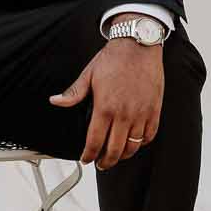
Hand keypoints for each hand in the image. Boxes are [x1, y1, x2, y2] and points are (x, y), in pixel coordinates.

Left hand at [49, 41, 162, 169]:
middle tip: (100, 164)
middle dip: (105, 162)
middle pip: (114, 150)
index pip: (95, 142)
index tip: (86, 159)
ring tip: (116, 156)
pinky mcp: (154, 111)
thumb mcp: (88, 74)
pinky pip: (149, 135)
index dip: (89, 155)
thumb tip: (56, 101)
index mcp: (105, 107)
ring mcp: (141, 114)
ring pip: (133, 147)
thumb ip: (73, 93)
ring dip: (123, 155)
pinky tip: (134, 143)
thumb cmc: (114, 58)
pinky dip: (141, 144)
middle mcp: (124, 114)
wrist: (138, 45)